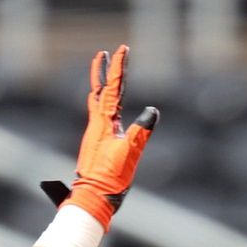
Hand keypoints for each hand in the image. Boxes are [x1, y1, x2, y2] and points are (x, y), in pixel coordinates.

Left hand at [40, 45, 158, 229]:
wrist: (93, 197)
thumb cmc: (110, 178)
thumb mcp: (129, 154)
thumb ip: (141, 132)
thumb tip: (152, 111)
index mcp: (104, 122)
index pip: (112, 88)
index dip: (118, 68)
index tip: (121, 49)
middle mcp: (97, 124)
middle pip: (100, 90)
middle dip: (104, 71)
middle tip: (105, 53)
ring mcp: (95, 133)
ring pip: (97, 101)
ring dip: (100, 84)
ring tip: (103, 73)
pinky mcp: (97, 143)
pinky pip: (99, 115)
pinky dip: (101, 103)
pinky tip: (104, 107)